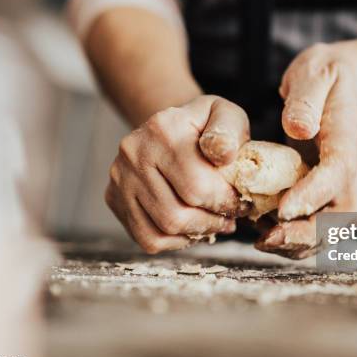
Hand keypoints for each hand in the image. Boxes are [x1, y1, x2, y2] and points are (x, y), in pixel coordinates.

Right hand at [105, 95, 249, 253]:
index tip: (242, 204)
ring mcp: (120, 178)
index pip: (197, 186)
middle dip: (213, 221)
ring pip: (163, 229)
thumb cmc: (204, 127)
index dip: (226, 203)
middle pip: (177, 213)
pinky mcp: (114, 198)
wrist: (170, 128)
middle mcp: (134, 152)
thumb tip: (224, 154)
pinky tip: (193, 227)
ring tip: (214, 222)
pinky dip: (176, 241)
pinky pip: (147, 238)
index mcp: (162, 129)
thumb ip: (229, 132)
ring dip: (197, 233)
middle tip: (230, 218)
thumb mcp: (225, 115)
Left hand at [256, 43, 356, 258]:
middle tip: (267, 238)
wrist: (346, 84)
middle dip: (308, 233)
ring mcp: (344, 183)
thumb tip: (299, 128)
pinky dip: (297, 238)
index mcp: (347, 136)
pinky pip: (321, 226)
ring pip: (334, 228)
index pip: (338, 171)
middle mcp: (351, 166)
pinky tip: (267, 232)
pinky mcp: (331, 193)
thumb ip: (306, 98)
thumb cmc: (325, 76)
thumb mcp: (314, 72)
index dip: (313, 194)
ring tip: (263, 241)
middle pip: (343, 213)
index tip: (282, 209)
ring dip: (301, 243)